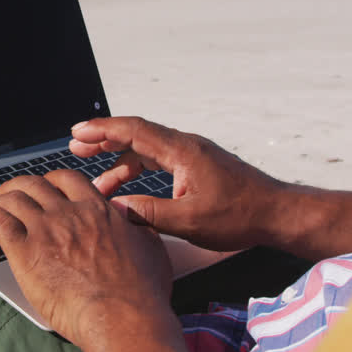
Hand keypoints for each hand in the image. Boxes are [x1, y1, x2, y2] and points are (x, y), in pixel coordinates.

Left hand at [0, 170, 173, 347]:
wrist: (124, 317)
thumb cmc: (140, 293)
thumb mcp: (150, 248)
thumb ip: (137, 228)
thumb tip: (132, 220)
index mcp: (97, 210)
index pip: (67, 180)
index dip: (51, 181)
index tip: (45, 187)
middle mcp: (69, 213)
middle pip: (35, 185)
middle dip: (20, 187)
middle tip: (12, 195)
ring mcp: (46, 229)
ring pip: (13, 198)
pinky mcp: (26, 251)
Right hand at [70, 116, 288, 251]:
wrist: (276, 212)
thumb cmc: (240, 215)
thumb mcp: (190, 221)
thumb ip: (149, 214)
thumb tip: (115, 208)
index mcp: (182, 151)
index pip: (134, 130)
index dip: (102, 130)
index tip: (77, 133)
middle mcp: (185, 146)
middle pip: (136, 134)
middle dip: (103, 140)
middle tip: (75, 147)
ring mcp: (191, 155)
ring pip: (146, 150)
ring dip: (119, 161)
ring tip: (96, 181)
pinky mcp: (196, 167)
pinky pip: (159, 161)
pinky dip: (138, 170)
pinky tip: (127, 189)